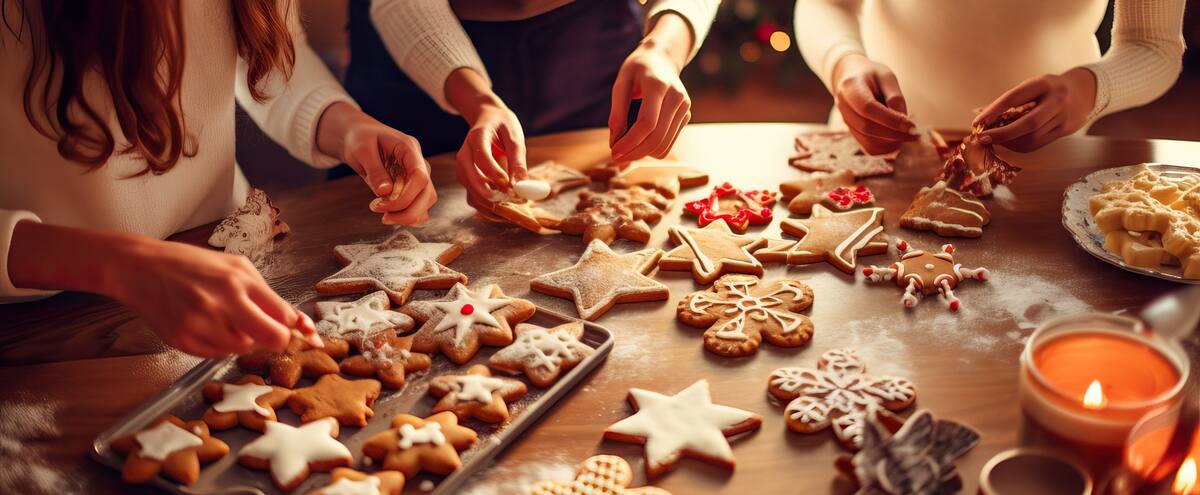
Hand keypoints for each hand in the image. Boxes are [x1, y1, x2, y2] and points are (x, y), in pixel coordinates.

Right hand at [109, 238, 312, 357]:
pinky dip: (218, 345)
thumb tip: (298, 322)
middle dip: (275, 340)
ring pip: (243, 349)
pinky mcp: (183, 339)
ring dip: (241, 340)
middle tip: (265, 333)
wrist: (140, 267)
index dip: (292, 327)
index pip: (284, 316)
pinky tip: (205, 325)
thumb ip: (266, 294)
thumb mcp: (235, 266)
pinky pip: (216, 355)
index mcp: (240, 279)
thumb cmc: (191, 264)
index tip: (292, 329)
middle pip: (272, 339)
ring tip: (225, 320)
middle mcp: (223, 301)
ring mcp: (201, 323)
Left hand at [318, 103, 436, 224]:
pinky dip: (408, 215)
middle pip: (428, 194)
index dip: (406, 197)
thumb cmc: (360, 138)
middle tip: (383, 217)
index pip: (420, 177)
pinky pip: (419, 206)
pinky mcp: (412, 186)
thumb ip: (375, 170)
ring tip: (384, 216)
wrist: (358, 137)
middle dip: (408, 212)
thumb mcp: (362, 150)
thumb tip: (386, 192)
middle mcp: (418, 163)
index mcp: (409, 149)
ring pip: (426, 202)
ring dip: (408, 215)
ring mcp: (417, 176)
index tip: (382, 206)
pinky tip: (390, 216)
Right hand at [455, 100, 526, 203]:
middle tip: (513, 201)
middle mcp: (464, 154)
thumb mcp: (514, 136)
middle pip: (470, 178)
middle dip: (490, 194)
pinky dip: (488, 208)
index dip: (493, 172)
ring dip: (491, 205)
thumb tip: (523, 183)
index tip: (508, 184)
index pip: (481, 157)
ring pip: (471, 192)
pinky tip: (506, 209)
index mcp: (476, 137)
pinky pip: (473, 199)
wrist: (487, 120)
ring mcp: (463, 169)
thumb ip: (518, 158)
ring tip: (514, 207)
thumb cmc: (503, 126)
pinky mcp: (467, 181)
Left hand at [608, 14, 692, 162]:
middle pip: (656, 137)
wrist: (662, 59)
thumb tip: (615, 140)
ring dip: (642, 153)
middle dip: (634, 152)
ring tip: (626, 150)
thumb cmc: (638, 69)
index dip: (630, 142)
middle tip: (616, 157)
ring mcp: (684, 107)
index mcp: (659, 85)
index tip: (614, 151)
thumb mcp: (621, 82)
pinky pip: (668, 143)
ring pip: (663, 145)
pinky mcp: (686, 116)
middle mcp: (677, 97)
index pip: (647, 123)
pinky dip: (652, 149)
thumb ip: (617, 111)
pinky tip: (639, 143)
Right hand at [830, 53, 915, 153]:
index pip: (868, 108)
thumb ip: (894, 96)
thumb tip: (903, 119)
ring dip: (890, 142)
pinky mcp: (851, 131)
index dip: (891, 120)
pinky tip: (898, 140)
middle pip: (867, 127)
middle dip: (894, 134)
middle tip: (915, 135)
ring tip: (908, 136)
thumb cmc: (870, 74)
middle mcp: (843, 106)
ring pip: (867, 140)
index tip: (912, 126)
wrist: (849, 76)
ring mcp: (845, 120)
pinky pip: (867, 146)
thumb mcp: (886, 75)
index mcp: (851, 87)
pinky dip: (885, 148)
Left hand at [973, 69, 1096, 151]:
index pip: (1014, 98)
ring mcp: (1064, 117)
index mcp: (1043, 83)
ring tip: (996, 140)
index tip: (977, 123)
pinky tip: (1010, 143)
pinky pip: (1038, 144)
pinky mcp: (1066, 130)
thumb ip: (1012, 101)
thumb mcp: (1032, 86)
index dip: (993, 112)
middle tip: (983, 139)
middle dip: (1002, 134)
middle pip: (1028, 123)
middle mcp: (1057, 100)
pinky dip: (1020, 146)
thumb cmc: (1048, 89)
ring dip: (1009, 142)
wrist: (1083, 91)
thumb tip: (981, 117)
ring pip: (1033, 137)